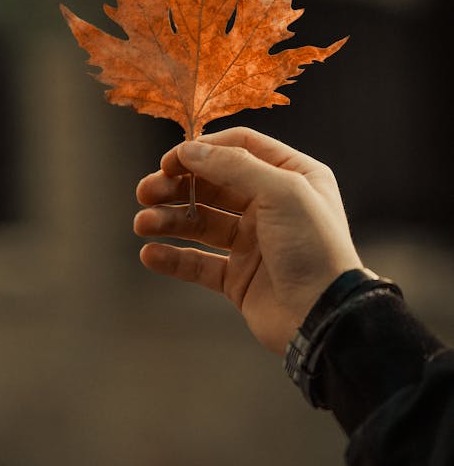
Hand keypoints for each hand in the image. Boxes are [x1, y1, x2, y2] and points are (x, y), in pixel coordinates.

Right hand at [134, 127, 361, 354]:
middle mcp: (272, 205)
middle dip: (176, 186)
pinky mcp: (239, 277)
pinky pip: (198, 263)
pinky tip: (150, 254)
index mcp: (292, 176)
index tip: (170, 161)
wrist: (324, 317)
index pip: (239, 148)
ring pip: (201, 223)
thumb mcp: (282, 191)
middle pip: (213, 185)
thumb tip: (191, 150)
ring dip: (168, 220)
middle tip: (144, 191)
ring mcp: (254, 242)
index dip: (203, 150)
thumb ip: (234, 166)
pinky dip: (173, 258)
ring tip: (142, 224)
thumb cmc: (314, 248)